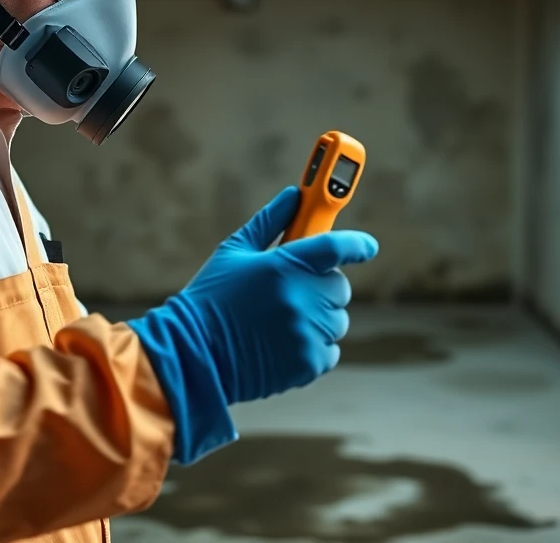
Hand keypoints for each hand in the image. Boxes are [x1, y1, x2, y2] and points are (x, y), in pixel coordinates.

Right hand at [126, 187, 378, 462]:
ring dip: (319, 318)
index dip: (357, 244)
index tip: (367, 247)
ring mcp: (307, 333)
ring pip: (338, 320)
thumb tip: (295, 195)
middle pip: (339, 287)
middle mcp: (301, 299)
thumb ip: (269, 221)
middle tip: (294, 291)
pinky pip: (330, 350)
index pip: (337, 247)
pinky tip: (282, 344)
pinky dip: (314, 347)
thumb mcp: (234, 252)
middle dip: (322, 286)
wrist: (192, 354)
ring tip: (281, 321)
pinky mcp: (308, 363)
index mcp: (284, 265)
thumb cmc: (210, 298)